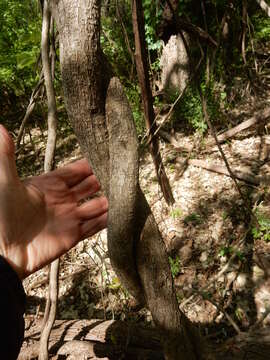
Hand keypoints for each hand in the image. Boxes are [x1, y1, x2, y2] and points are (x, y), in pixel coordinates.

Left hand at [0, 125, 107, 278]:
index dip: (89, 165)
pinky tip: (120, 213)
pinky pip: (94, 226)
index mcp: (48, 185)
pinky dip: (106, 220)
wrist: (1, 252)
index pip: (74, 171)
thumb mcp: (5, 181)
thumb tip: (0, 127)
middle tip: (121, 172)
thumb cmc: (1, 214)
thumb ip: (6, 155)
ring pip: (95, 206)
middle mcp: (62, 199)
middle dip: (103, 180)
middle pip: (88, 187)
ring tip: (126, 191)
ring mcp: (68, 217)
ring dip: (108, 200)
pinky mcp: (72, 235)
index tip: (105, 156)